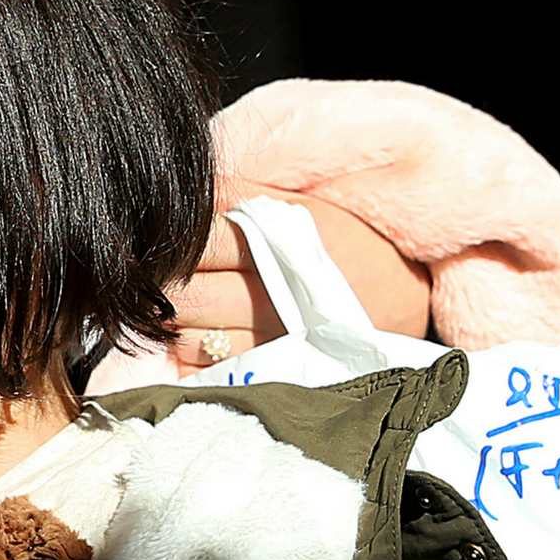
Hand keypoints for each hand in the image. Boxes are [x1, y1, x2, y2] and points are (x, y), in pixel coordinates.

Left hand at [166, 181, 432, 376]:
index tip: (158, 243)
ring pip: (189, 338)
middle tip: (158, 278)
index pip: (199, 242)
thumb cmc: (344, 245)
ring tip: (179, 307)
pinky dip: (190, 356)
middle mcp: (272, 297)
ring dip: (173, 324)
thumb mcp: (301, 206)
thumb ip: (237, 192)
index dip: (170, 243)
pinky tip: (197, 337)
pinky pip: (208, 371)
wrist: (402, 301)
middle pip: (187, 294)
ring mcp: (270, 342)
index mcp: (277, 245)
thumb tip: (180, 185)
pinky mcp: (271, 375)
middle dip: (163, 286)